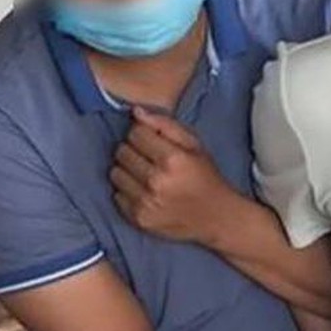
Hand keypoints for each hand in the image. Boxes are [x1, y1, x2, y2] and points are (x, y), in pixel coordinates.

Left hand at [110, 108, 236, 243]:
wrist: (216, 216)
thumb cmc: (206, 177)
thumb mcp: (195, 145)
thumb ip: (165, 124)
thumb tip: (136, 112)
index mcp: (173, 159)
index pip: (135, 134)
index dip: (143, 134)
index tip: (152, 141)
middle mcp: (156, 180)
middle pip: (122, 152)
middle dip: (133, 150)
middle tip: (149, 158)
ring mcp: (145, 201)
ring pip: (115, 173)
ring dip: (128, 170)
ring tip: (145, 174)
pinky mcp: (138, 218)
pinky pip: (116, 195)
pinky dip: (127, 191)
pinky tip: (144, 191)